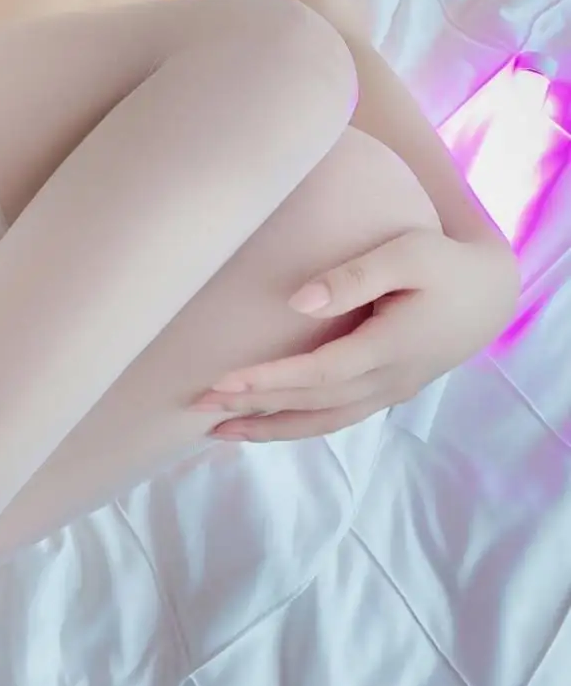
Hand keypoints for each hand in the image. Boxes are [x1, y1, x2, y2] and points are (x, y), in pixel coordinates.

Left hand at [194, 231, 520, 441]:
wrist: (490, 294)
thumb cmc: (444, 263)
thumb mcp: (407, 254)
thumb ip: (354, 276)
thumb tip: (297, 303)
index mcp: (390, 347)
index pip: (317, 374)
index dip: (268, 381)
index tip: (221, 382)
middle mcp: (387, 381)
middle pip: (310, 403)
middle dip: (252, 407)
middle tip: (196, 405)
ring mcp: (387, 392)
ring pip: (321, 422)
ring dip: (268, 428)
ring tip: (216, 431)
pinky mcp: (384, 391)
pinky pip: (332, 418)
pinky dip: (294, 425)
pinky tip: (263, 424)